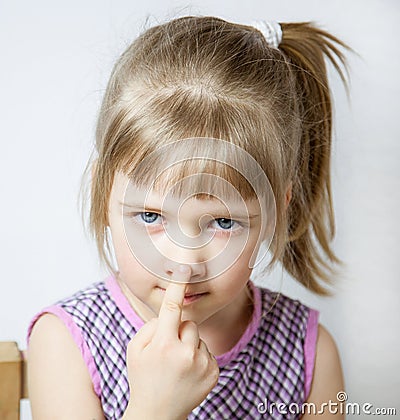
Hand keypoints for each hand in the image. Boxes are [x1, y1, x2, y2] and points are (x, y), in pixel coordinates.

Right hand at [124, 266, 219, 419]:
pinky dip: (198, 356)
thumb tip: (169, 315)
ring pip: (198, 336)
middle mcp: (186, 353)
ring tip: (177, 364)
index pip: (172, 308)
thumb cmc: (142, 377)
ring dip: (189, 344)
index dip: (177, 287)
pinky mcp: (214, 373)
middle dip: (178, 331)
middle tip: (168, 350)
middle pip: (188, 323)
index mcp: (163, 345)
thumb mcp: (134, 349)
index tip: (185, 270)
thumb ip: (150, 326)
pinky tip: (187, 372)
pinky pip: (207, 351)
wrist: (157, 414)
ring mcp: (202, 364)